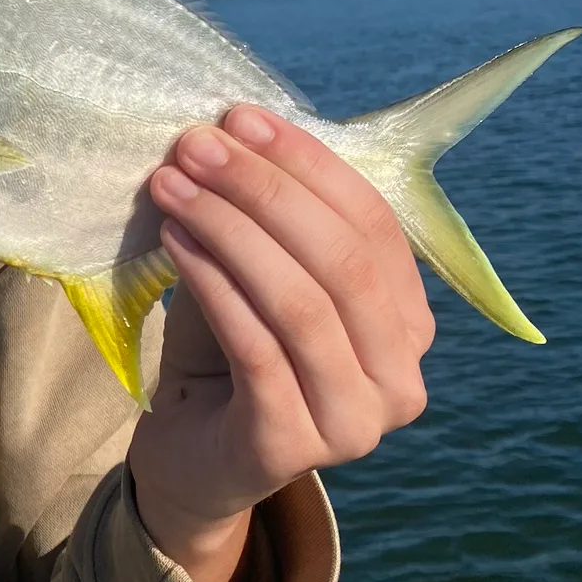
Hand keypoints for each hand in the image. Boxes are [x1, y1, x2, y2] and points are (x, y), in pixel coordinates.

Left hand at [129, 105, 434, 581]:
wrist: (191, 462)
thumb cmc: (229, 361)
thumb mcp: (253, 279)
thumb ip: (265, 223)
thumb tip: (231, 135)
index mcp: (408, 327)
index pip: (373, 225)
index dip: (308, 164)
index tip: (240, 118)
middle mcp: (400, 381)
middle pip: (341, 261)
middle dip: (264, 191)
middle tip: (194, 147)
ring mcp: (353, 423)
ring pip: (300, 303)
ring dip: (230, 231)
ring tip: (172, 187)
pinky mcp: (291, 447)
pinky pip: (256, 348)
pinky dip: (214, 286)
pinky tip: (173, 243)